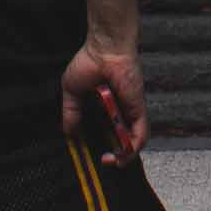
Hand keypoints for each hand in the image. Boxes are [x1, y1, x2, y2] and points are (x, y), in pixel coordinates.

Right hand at [64, 35, 149, 158]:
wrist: (104, 49)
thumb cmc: (89, 63)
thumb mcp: (72, 92)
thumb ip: (71, 113)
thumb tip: (69, 134)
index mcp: (103, 109)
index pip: (104, 134)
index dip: (98, 147)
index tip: (89, 155)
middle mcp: (118, 113)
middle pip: (120, 142)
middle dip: (114, 157)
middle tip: (103, 161)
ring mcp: (129, 112)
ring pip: (133, 142)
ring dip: (124, 157)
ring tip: (111, 161)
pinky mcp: (137, 109)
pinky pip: (140, 133)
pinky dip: (133, 147)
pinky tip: (121, 154)